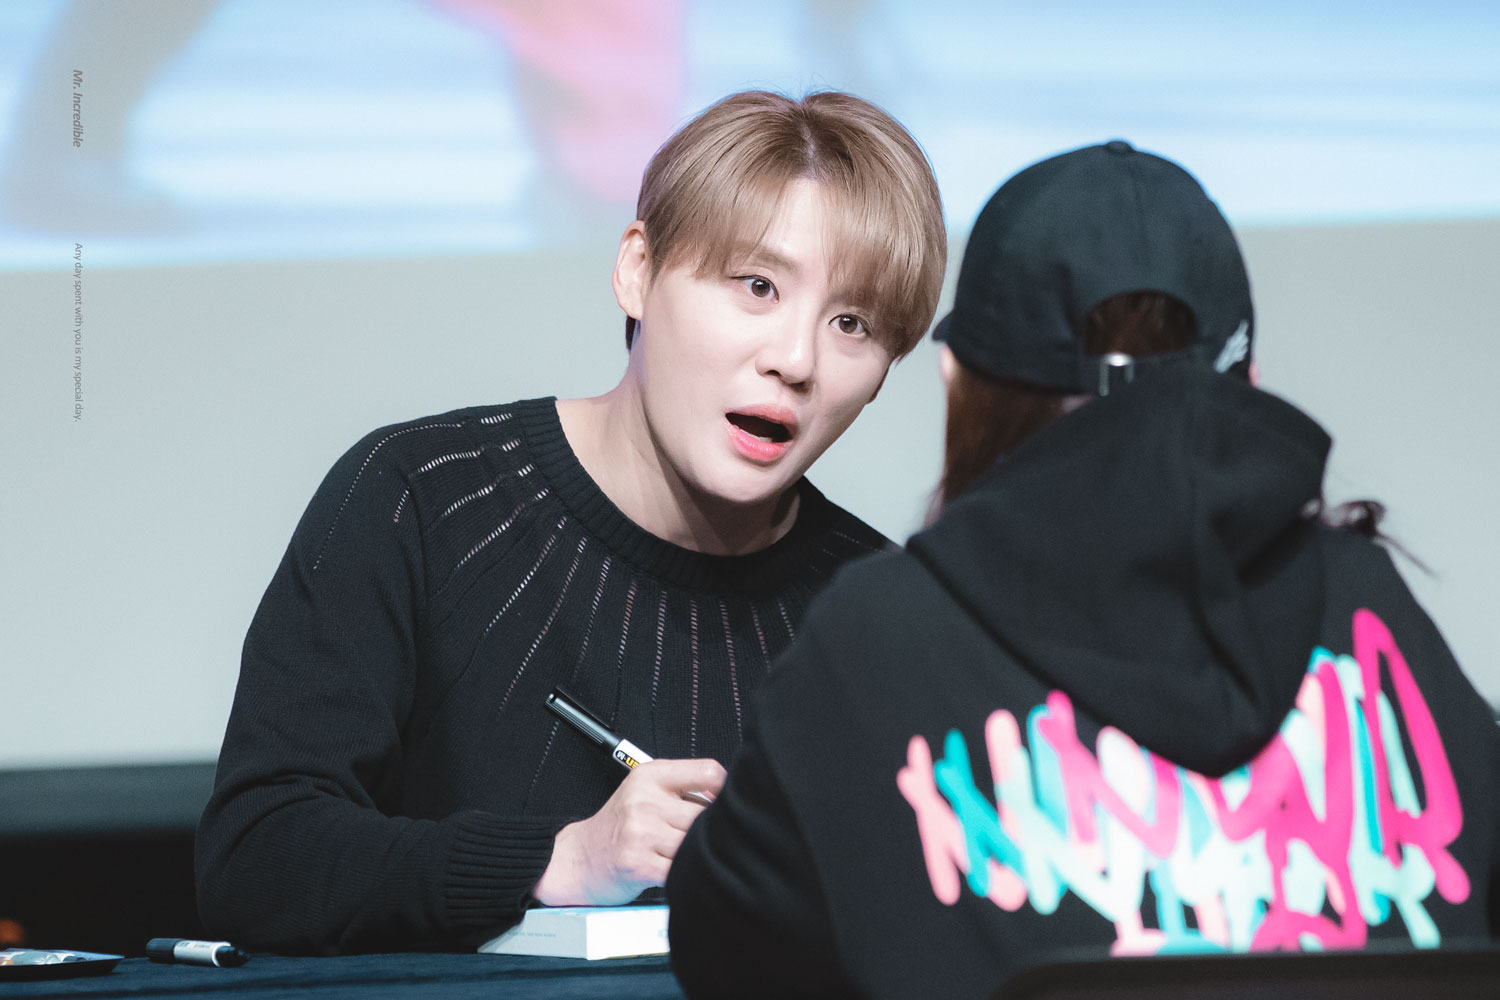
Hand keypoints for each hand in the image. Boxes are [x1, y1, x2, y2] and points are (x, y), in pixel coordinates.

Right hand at [532, 758, 725, 905]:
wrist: (580, 858)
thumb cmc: (619, 826)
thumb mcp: (644, 791)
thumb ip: (682, 788)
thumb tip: (727, 798)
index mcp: (649, 775)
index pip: (708, 772)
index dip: (724, 790)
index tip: (722, 804)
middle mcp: (644, 800)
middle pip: (706, 814)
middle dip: (708, 829)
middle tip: (699, 836)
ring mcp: (641, 833)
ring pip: (695, 843)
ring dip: (695, 852)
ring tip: (683, 852)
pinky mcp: (640, 865)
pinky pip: (681, 869)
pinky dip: (684, 872)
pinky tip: (674, 868)